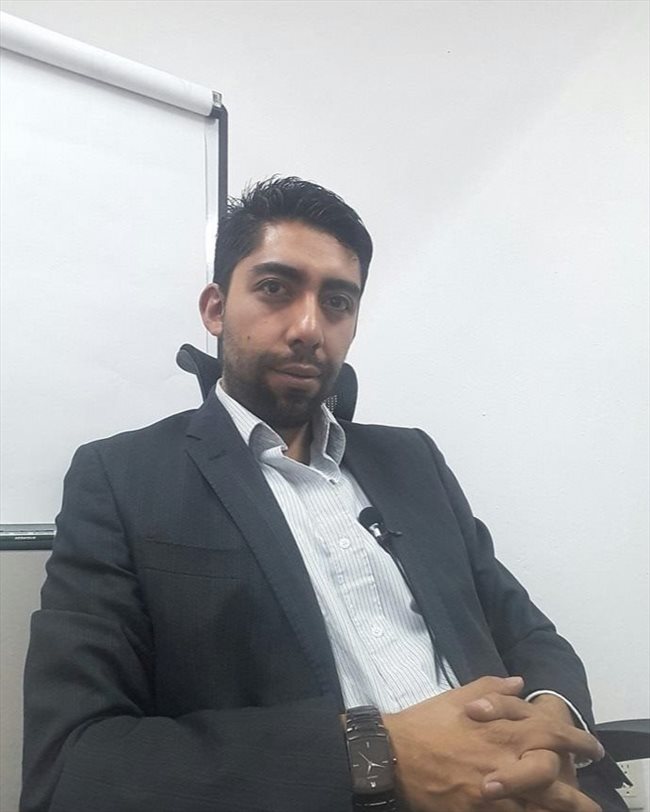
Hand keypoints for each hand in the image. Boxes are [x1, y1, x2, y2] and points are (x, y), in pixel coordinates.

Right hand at [383, 676, 602, 811]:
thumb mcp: (457, 695)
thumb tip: (520, 682)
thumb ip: (493, 687)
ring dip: (561, 810)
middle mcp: (504, 759)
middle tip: (590, 799)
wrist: (392, 752)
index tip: (591, 748)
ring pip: (538, 805)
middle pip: (555, 779)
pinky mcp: (478, 810)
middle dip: (578, 791)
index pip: (552, 734)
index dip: (578, 742)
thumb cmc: (426, 722)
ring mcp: (493, 790)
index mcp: (502, 729)